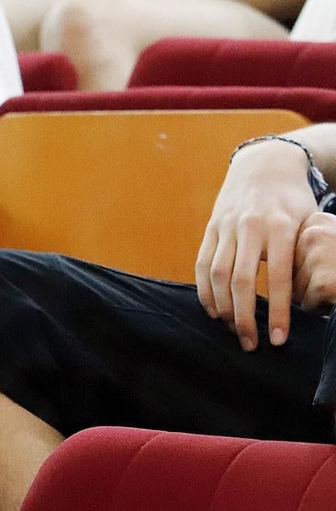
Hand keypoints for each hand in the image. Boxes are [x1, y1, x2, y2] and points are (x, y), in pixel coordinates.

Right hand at [195, 139, 314, 349]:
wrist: (265, 165)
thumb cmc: (293, 200)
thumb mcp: (308, 222)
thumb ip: (301, 256)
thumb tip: (302, 302)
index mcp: (280, 227)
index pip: (278, 279)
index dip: (277, 312)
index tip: (278, 340)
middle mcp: (250, 227)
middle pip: (240, 281)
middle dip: (244, 317)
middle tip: (251, 345)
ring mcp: (226, 227)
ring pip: (217, 274)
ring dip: (222, 307)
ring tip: (232, 330)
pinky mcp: (211, 228)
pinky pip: (202, 263)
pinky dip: (204, 290)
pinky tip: (213, 309)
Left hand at [294, 211, 335, 311]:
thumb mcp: (332, 243)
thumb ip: (312, 245)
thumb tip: (277, 266)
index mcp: (316, 221)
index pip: (289, 251)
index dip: (308, 266)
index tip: (328, 265)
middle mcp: (313, 233)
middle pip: (289, 269)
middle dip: (308, 281)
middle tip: (334, 276)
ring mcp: (318, 256)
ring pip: (295, 288)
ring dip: (315, 295)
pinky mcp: (322, 282)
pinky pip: (308, 303)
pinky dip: (323, 307)